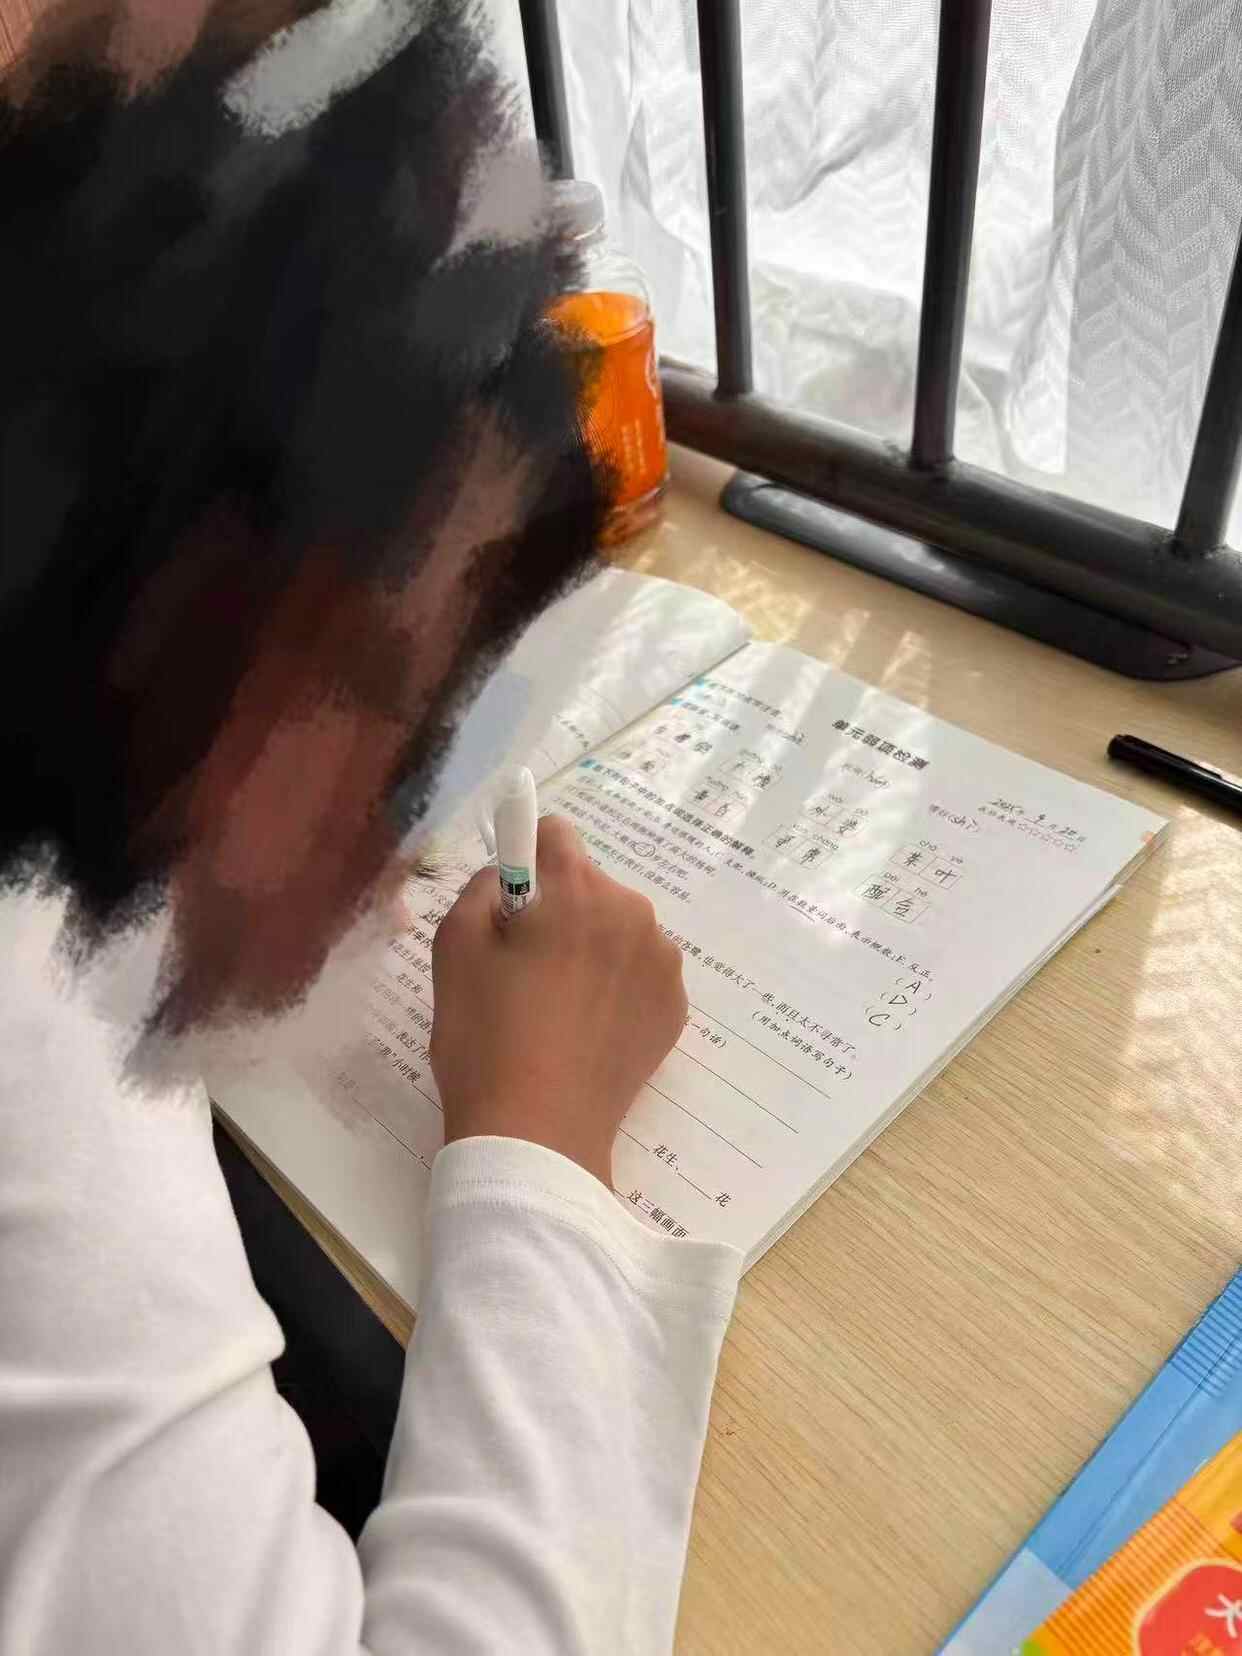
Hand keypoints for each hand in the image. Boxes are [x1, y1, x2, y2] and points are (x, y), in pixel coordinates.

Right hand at [430, 815, 686, 1184]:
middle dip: (558, 912)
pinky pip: (639, 975)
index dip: (524, 860)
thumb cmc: (484, 1037)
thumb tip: (510, 876)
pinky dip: (615, 990)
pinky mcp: (675, 1010)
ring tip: (554, 1008)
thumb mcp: (454, 947)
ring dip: (591, 949)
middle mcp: (635, 914)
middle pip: (589, 886)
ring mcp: (663, 965)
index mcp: (579, 890)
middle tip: (523, 971)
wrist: (537, 1134)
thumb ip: (481, 887)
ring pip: (617, 931)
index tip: (509, 903)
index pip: (554, 833)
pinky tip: (585, 1031)